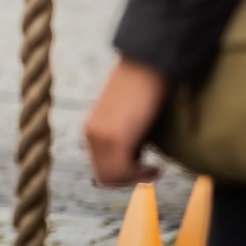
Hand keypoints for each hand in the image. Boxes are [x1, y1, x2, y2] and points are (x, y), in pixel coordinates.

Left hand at [83, 58, 168, 185]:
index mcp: (90, 129)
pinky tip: (155, 167)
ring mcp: (100, 137)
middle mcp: (90, 134)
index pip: (99, 168)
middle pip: (104, 176)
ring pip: (113, 177)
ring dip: (135, 177)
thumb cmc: (143, 89)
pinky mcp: (116, 138)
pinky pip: (124, 171)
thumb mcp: (126, 118)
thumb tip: (133, 158)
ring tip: (153, 168)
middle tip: (150, 170)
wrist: (147, 65)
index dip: (121, 174)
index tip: (141, 168)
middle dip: (127, 179)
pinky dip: (140, 175)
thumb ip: (122, 137)